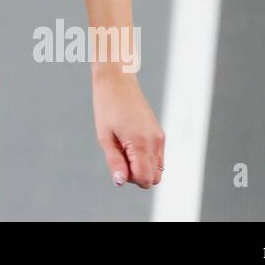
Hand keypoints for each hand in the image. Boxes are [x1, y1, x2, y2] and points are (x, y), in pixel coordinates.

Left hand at [92, 70, 164, 188]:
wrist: (116, 81)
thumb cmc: (107, 107)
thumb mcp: (105, 137)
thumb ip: (115, 162)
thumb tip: (120, 182)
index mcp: (142, 143)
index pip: (145, 179)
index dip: (130, 178)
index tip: (117, 162)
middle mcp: (156, 142)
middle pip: (154, 178)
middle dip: (137, 176)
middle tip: (119, 156)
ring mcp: (160, 137)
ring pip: (158, 169)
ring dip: (142, 168)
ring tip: (124, 149)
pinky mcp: (159, 134)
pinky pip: (158, 157)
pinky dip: (146, 158)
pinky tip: (130, 144)